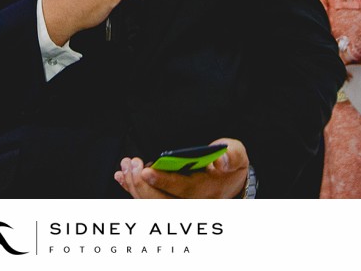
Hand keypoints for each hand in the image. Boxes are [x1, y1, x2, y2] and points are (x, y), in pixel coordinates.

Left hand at [114, 138, 249, 198]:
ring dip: (134, 186)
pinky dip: (132, 189)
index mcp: (207, 191)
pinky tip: (122, 176)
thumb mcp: (238, 156)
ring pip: (151, 204)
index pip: (184, 190)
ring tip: (126, 165)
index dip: (164, 182)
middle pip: (162, 202)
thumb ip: (231, 155)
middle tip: (132, 164)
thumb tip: (220, 159)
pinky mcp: (167, 201)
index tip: (147, 171)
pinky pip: (147, 200)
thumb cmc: (230, 166)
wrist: (231, 182)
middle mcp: (191, 204)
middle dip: (142, 185)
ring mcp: (178, 205)